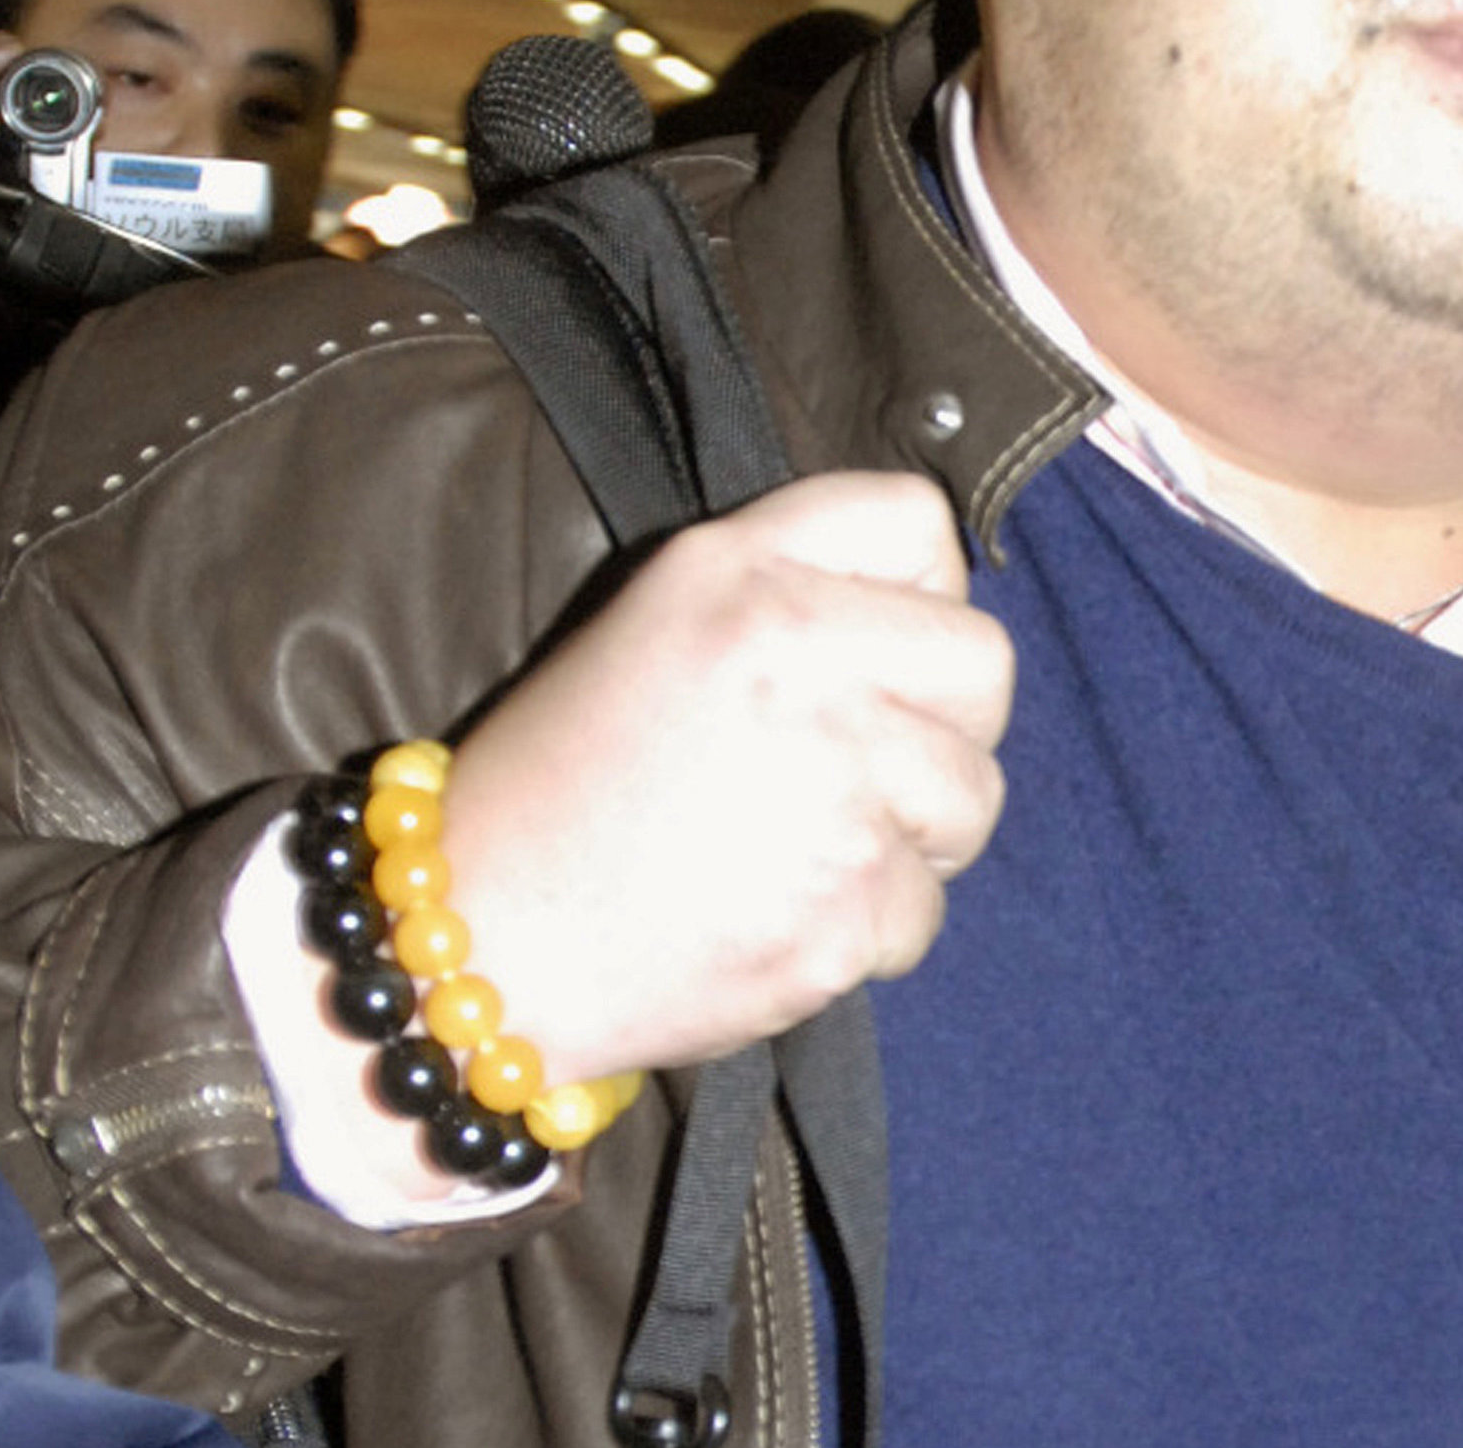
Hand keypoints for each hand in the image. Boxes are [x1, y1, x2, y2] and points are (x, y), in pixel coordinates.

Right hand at [434, 470, 1010, 1081]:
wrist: (478, 940)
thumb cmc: (569, 779)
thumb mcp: (659, 618)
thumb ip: (793, 581)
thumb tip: (934, 596)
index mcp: (743, 574)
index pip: (922, 522)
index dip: (917, 591)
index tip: (877, 647)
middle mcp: (796, 660)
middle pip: (984, 665)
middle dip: (943, 724)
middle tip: (860, 765)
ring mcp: (831, 788)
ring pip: (973, 798)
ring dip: (912, 837)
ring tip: (808, 845)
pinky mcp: (842, 909)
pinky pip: (924, 908)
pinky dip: (866, 930)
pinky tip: (780, 917)